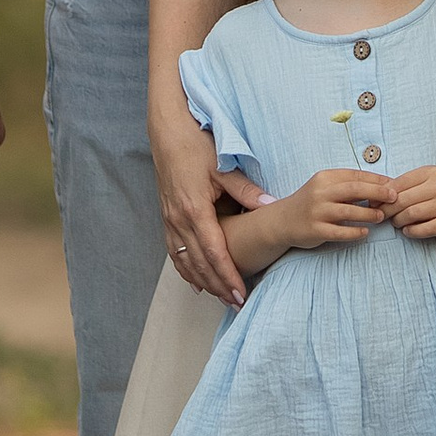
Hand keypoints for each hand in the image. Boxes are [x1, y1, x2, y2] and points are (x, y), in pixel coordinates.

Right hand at [157, 101, 253, 301]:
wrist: (167, 132)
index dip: (228, 275)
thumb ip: (246, 189)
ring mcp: (169, 221)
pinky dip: (185, 270)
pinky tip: (195, 282)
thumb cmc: (196, 146)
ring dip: (202, 282)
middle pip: (199, 264)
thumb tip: (270, 203)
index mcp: (195, 210)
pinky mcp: (166, 217)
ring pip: (184, 262)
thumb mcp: (223, 166)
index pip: (214, 253)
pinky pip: (173, 252)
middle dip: (218, 287)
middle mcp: (178, 220)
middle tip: (236, 304)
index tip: (241, 293)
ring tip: (221, 298)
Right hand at [280, 167, 396, 250]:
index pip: (355, 175)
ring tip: (381, 216)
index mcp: (325, 177)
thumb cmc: (311, 202)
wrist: (283, 220)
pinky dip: (355, 232)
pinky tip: (365, 232)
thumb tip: (380, 186)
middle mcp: (320, 192)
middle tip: (394, 197)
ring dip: (369, 213)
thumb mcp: (325, 187)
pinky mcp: (316, 230)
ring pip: (349, 211)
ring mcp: (317, 211)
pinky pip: (340, 231)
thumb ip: (347, 185)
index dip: (376, 179)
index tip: (393, 184)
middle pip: (354, 189)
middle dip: (378, 192)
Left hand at [386, 165, 435, 241]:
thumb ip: (408, 184)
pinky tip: (408, 231)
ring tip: (396, 222)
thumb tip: (380, 195)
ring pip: (411, 214)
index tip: (375, 202)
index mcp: (431, 172)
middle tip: (382, 215)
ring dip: (398, 221)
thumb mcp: (430, 179)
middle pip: (402, 200)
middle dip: (388, 210)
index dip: (383, 195)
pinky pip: (424, 229)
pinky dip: (411, 231)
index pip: (399, 183)